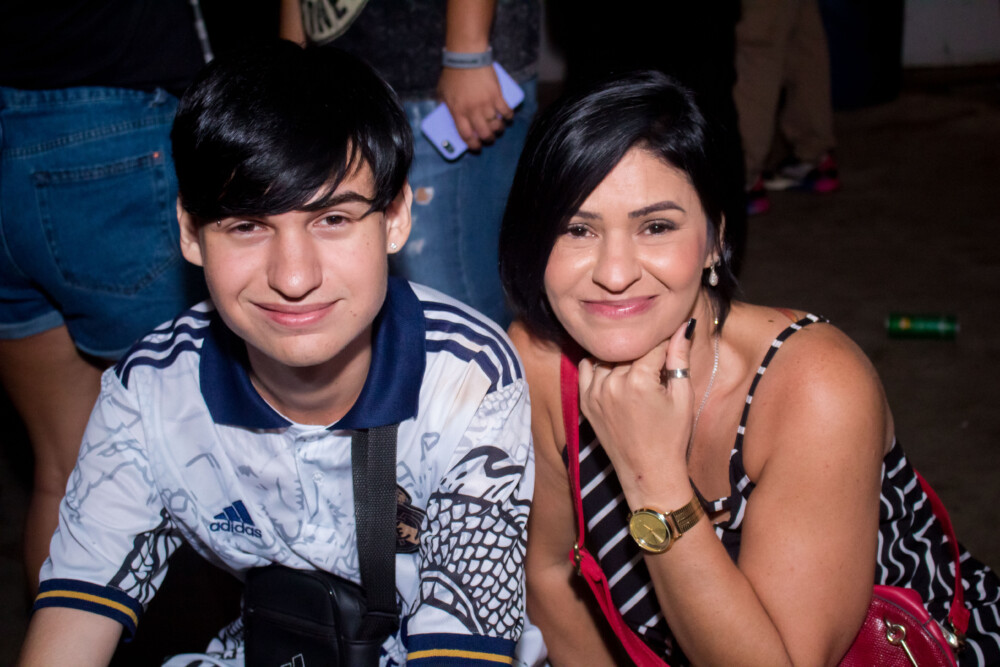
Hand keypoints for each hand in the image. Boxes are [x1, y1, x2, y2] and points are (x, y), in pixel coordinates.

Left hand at [436, 66, 512, 150]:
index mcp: (458, 112)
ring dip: (498, 129)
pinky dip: (509, 117)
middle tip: (489, 138)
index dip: (472, 145)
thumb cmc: (452, 73)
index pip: (466, 135)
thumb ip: (444, 105)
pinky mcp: (497, 95)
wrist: (467, 56)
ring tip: (498, 127)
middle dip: (488, 139)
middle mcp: (473, 111)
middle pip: (484, 134)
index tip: (476, 147)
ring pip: (496, 125)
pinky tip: (508, 117)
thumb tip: (445, 115)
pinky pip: (506, 111)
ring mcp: (486, 104)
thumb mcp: (442, 92)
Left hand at [577, 319, 694, 501]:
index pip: (653, 344)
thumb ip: (679, 357)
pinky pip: (588, 368)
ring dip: (623, 358)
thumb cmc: (671, 437)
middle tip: (657, 362)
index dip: (667, 343)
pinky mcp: (585, 401)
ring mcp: (594, 392)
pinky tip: (616, 373)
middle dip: (645, 351)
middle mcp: (612, 383)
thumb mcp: (682, 396)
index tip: (672, 344)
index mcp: (638, 380)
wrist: (648, 472)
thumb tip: (685, 325)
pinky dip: (600, 366)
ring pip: (609, 357)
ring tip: (638, 372)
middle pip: (630, 350)